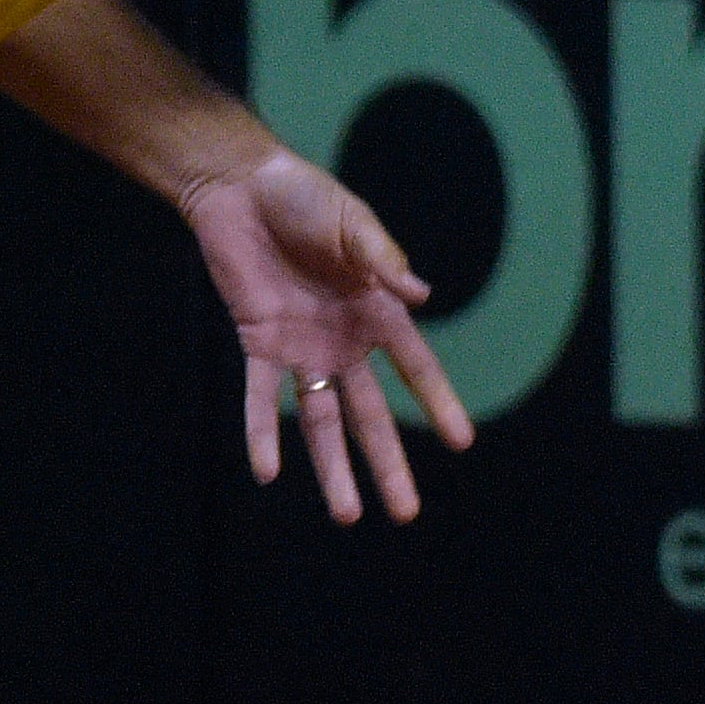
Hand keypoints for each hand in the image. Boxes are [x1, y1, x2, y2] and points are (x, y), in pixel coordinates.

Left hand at [180, 147, 476, 521]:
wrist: (243, 187)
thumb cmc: (306, 197)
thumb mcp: (353, 224)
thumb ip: (384, 260)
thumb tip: (422, 297)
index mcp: (376, 309)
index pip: (414, 367)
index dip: (438, 403)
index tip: (462, 443)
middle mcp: (342, 339)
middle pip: (369, 414)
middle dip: (387, 464)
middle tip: (405, 513)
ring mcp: (300, 347)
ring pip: (319, 421)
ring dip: (331, 468)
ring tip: (347, 516)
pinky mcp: (258, 343)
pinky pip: (260, 398)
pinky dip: (261, 433)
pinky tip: (267, 472)